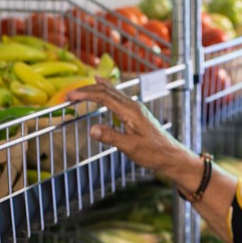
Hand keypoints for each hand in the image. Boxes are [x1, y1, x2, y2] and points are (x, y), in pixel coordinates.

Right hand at [67, 77, 191, 177]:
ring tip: (83, 86)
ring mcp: (136, 108)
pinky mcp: (137, 113)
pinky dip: (107, 90)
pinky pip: (118, 97)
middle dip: (87, 90)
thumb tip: (92, 130)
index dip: (85, 94)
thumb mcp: (131, 147)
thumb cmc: (155, 153)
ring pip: (113, 92)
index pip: (104, 97)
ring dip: (96, 89)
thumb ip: (111, 137)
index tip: (70, 96)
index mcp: (131, 111)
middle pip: (107, 91)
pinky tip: (104, 86)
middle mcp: (133, 106)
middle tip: (69, 95)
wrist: (172, 156)